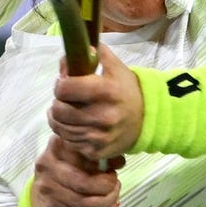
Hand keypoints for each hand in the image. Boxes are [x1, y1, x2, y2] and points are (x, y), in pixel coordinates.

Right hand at [31, 135, 124, 206]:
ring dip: (107, 200)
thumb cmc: (65, 171)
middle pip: (84, 182)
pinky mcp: (52, 206)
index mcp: (56, 146)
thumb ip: (98, 155)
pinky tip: (110, 206)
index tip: (113, 166)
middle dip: (107, 185)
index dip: (102, 162)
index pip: (83, 154)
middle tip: (115, 183)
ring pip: (86, 202)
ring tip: (114, 194)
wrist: (41, 196)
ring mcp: (47, 187)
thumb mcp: (78, 156)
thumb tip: (119, 160)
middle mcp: (48, 165)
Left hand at [48, 43, 143, 163]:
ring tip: (67, 112)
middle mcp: (102, 116)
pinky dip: (68, 134)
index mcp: (105, 91)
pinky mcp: (96, 152)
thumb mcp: (114, 66)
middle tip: (65, 99)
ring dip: (59, 118)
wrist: (147, 119)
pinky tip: (76, 126)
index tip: (65, 83)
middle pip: (58, 110)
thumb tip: (70, 55)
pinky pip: (69, 142)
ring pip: (60, 128)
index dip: (60, 83)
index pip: (64, 88)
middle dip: (58, 102)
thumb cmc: (127, 90)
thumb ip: (93, 54)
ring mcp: (98, 137)